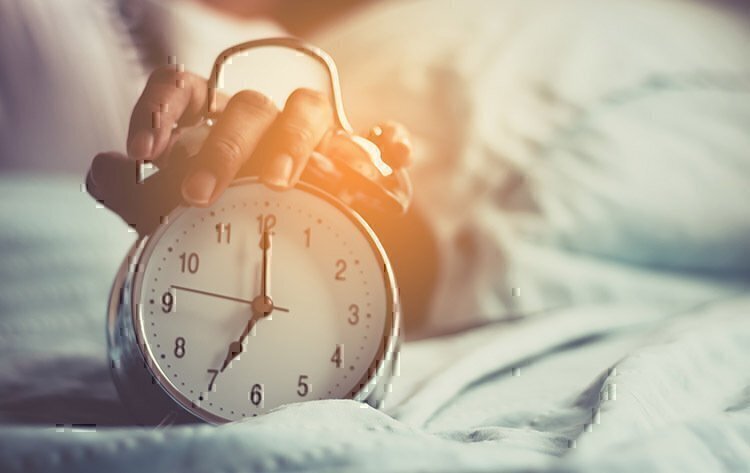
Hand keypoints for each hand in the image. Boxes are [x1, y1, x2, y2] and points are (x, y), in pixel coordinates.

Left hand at [85, 64, 412, 235]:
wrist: (286, 257)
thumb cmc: (229, 222)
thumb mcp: (175, 217)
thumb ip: (134, 197)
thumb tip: (102, 168)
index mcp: (213, 122)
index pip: (184, 90)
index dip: (158, 111)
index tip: (141, 152)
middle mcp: (263, 120)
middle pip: (247, 106)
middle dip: (222, 147)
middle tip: (201, 194)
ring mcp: (313, 137)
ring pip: (308, 111)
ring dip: (292, 142)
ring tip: (279, 182)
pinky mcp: (357, 159)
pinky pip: (377, 139)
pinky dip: (384, 144)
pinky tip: (386, 158)